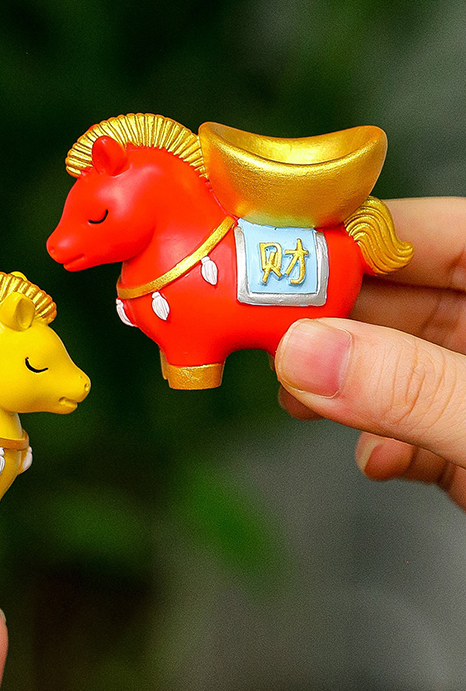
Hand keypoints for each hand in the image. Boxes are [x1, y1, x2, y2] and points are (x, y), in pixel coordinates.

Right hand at [275, 197, 465, 510]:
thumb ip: (411, 387)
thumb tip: (303, 352)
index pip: (428, 233)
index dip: (351, 233)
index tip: (276, 247)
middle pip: (398, 297)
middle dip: (329, 318)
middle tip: (262, 327)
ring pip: (396, 362)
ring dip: (343, 383)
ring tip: (300, 396)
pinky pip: (416, 424)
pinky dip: (386, 441)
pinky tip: (376, 457)